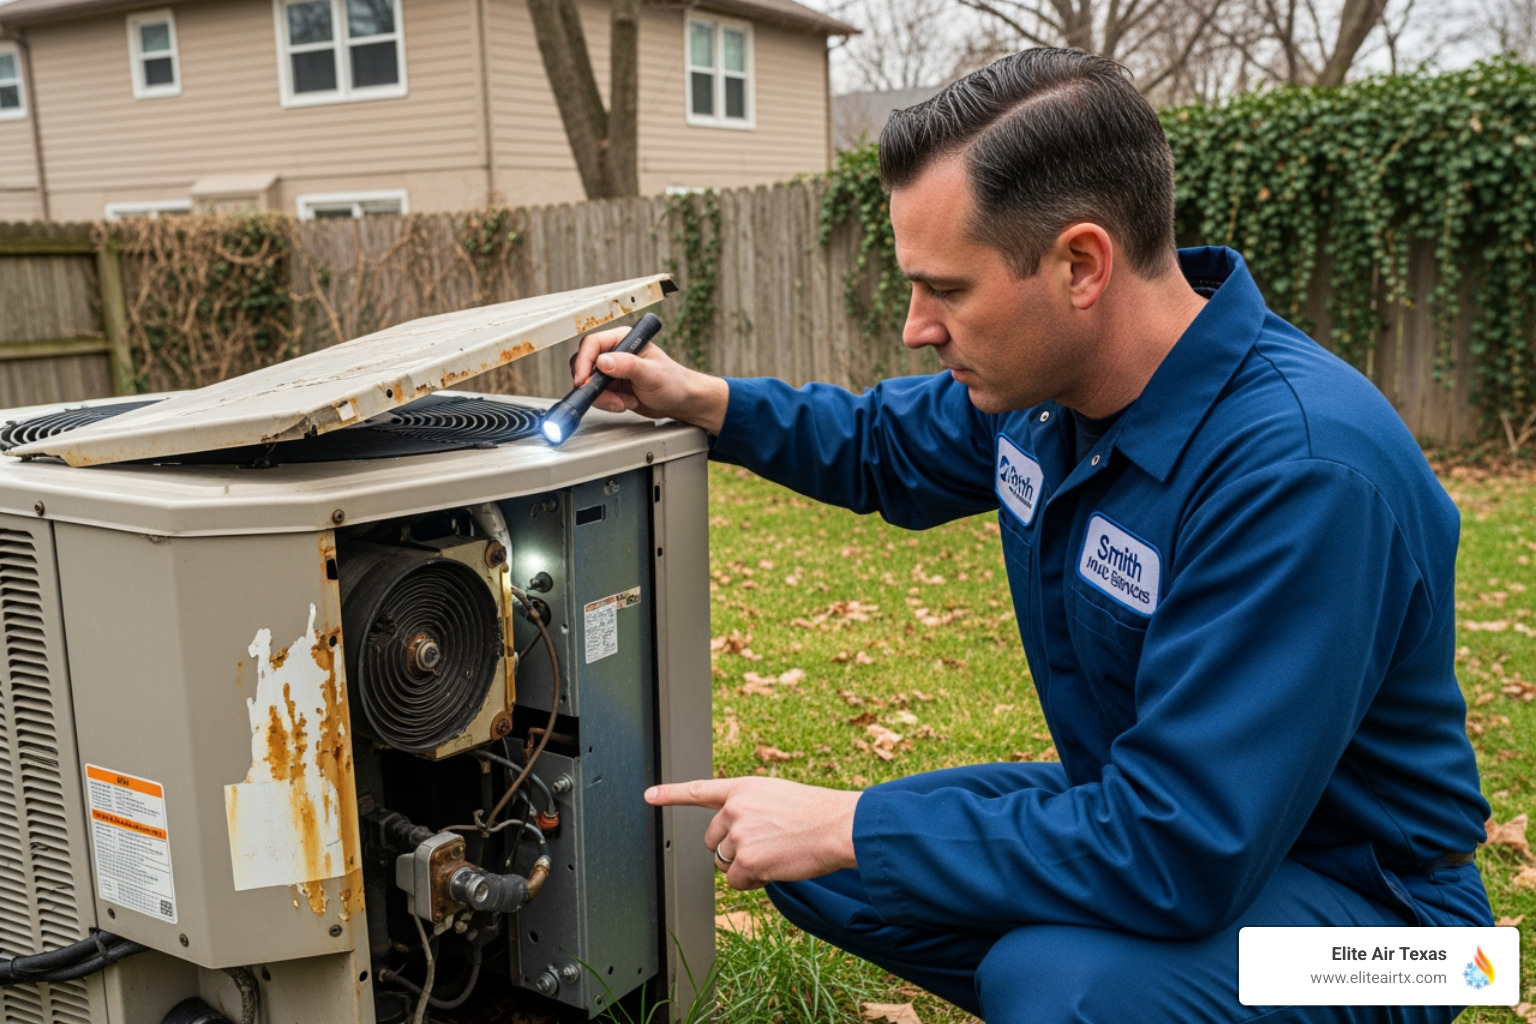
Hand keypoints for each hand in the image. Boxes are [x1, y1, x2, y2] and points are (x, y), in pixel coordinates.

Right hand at [572, 326, 729, 434]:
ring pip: (590, 383)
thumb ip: (628, 366)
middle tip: (606, 396)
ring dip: (604, 398)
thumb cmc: (674, 382)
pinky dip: (608, 404)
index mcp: (623, 340)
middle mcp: (615, 353)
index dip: (584, 362)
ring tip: (624, 401)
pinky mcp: (612, 387)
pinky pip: (597, 396)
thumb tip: (604, 361)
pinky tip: (626, 403)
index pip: (592, 344)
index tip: (584, 380)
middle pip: (586, 365)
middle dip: (594, 385)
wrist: (681, 402)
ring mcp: (612, 371)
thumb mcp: (651, 373)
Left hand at [645, 777, 860, 889]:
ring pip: (724, 863)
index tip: (649, 795)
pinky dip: (754, 882)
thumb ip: (751, 809)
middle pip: (712, 840)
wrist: (838, 825)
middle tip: (765, 846)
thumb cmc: (816, 813)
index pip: (700, 790)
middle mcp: (735, 808)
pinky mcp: (747, 860)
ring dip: (745, 866)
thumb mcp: (777, 796)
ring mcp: (739, 834)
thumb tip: (734, 836)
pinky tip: (775, 869)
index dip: (671, 794)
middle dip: (732, 849)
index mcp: (743, 788)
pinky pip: (737, 882)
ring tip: (776, 853)